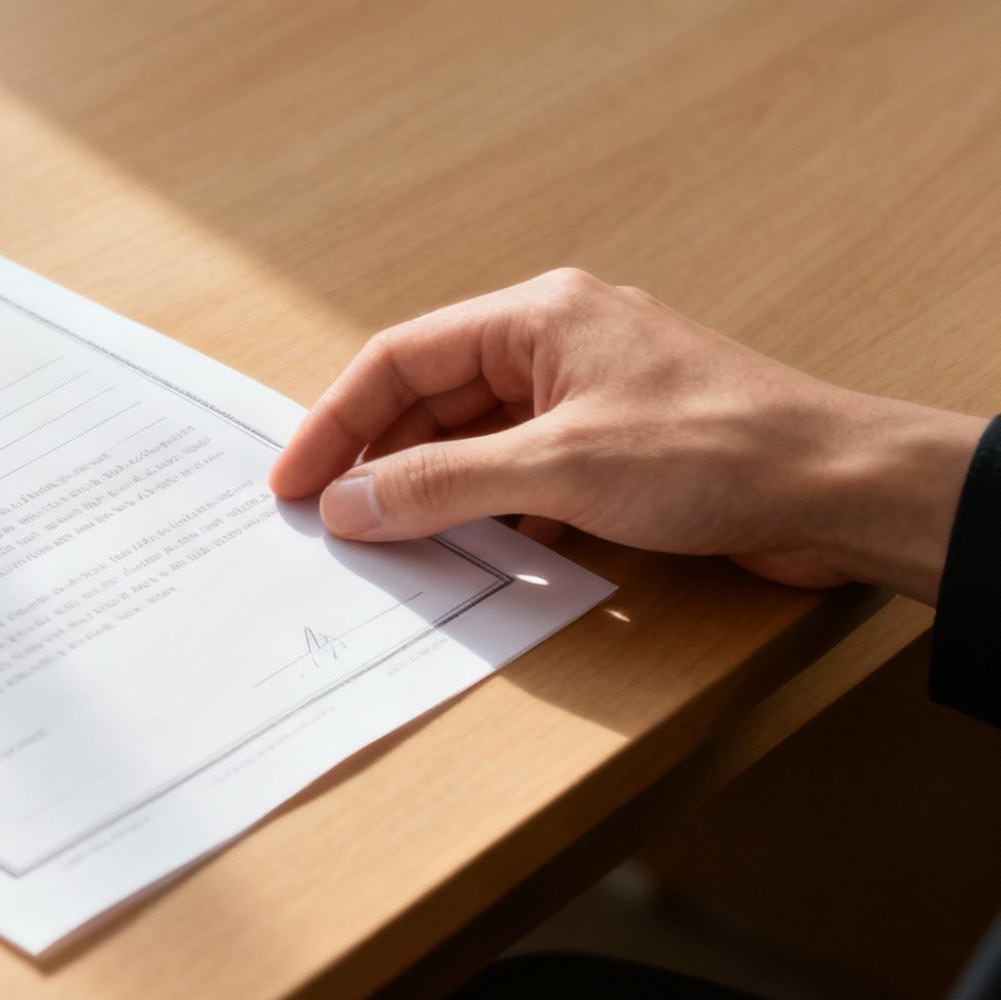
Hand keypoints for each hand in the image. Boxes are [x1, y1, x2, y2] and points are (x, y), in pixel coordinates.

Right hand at [268, 269, 985, 604]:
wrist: (839, 487)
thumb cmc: (718, 450)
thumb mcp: (559, 468)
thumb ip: (443, 485)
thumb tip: (349, 503)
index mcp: (537, 317)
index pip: (400, 359)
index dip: (335, 421)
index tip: (293, 481)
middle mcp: (556, 346)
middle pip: (430, 400)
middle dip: (374, 460)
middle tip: (324, 519)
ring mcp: (585, 399)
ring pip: (473, 442)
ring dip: (429, 491)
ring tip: (381, 542)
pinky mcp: (614, 452)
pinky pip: (519, 476)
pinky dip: (485, 512)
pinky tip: (467, 550)